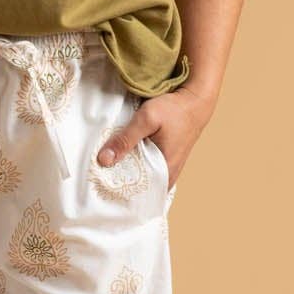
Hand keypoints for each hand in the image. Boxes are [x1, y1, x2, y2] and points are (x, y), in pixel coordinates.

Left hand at [96, 84, 214, 189]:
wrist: (195, 100)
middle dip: (119, 181)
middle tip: (98, 175)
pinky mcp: (167, 160)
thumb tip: (103, 160)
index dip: (117, 190)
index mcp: (164, 172)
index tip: (99, 184)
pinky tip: (123, 157)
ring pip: (142, 177)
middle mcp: (168, 175)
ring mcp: (169, 168)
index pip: (136, 193)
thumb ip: (125, 139)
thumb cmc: (174, 109)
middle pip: (138, 186)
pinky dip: (135, 164)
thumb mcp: (146, 119)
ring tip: (107, 166)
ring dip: (127, 171)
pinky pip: (148, 168)